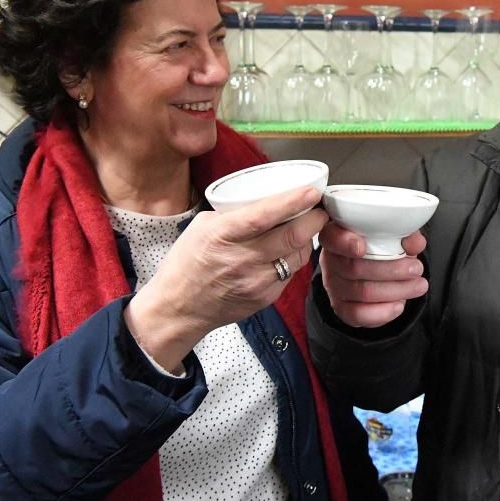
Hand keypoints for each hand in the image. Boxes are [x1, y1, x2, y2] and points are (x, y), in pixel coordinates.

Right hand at [125, 186, 327, 371]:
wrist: (179, 308)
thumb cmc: (187, 263)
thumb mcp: (202, 226)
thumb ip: (233, 213)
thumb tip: (265, 200)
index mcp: (223, 235)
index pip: (264, 216)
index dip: (293, 202)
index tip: (311, 192)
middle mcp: (242, 259)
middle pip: (292, 236)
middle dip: (313, 219)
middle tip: (319, 209)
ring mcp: (256, 281)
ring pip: (298, 255)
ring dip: (307, 239)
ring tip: (307, 227)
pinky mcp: (265, 297)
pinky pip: (291, 272)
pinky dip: (295, 258)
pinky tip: (289, 250)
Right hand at [318, 222, 427, 327]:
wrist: (372, 272)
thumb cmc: (379, 247)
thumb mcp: (392, 235)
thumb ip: (403, 235)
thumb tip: (415, 243)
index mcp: (337, 236)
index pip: (332, 238)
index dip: (344, 242)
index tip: (362, 246)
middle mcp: (331, 261)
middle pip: (355, 268)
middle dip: (391, 270)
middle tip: (416, 268)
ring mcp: (334, 286)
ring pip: (362, 292)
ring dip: (396, 290)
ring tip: (419, 285)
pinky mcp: (341, 308)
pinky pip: (358, 314)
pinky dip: (382, 312)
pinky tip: (399, 305)